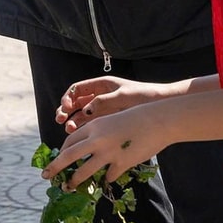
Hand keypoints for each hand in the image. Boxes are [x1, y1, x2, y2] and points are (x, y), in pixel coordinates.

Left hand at [41, 103, 168, 187]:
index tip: (58, 159)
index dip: (62, 152)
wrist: (158, 120)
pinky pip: (109, 175)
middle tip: (46, 176)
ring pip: (84, 171)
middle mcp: (97, 140)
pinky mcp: (122, 164)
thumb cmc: (136, 118)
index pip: (70, 142)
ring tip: (69, 187)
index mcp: (93, 127)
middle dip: (55, 168)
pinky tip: (107, 178)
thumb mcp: (111, 121)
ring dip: (75, 181)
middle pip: (69, 156)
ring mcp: (109, 153)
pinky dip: (106, 178)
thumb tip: (86, 148)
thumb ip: (98, 134)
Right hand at [57, 77, 183, 131]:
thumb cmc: (144, 95)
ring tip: (69, 130)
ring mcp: (102, 111)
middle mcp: (98, 98)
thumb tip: (85, 111)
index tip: (67, 107)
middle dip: (65, 111)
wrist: (162, 105)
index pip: (77, 90)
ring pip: (80, 116)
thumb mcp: (123, 96)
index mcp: (101, 86)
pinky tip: (79, 137)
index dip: (68, 98)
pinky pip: (89, 127)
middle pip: (75, 104)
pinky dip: (82, 131)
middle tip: (61, 120)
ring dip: (72, 122)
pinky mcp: (107, 123)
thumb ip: (103, 102)